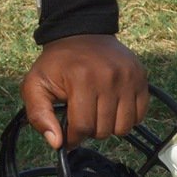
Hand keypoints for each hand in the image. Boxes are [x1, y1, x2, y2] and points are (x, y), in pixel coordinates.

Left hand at [20, 34, 148, 148]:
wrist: (80, 33)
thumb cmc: (57, 63)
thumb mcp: (35, 84)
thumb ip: (38, 115)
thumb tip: (56, 143)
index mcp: (81, 77)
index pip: (82, 127)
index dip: (72, 137)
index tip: (68, 133)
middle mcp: (108, 76)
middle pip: (103, 130)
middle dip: (89, 129)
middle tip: (82, 114)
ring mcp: (128, 77)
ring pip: (123, 128)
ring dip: (108, 126)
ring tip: (96, 111)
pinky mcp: (141, 78)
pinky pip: (139, 116)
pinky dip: (126, 118)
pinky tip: (112, 106)